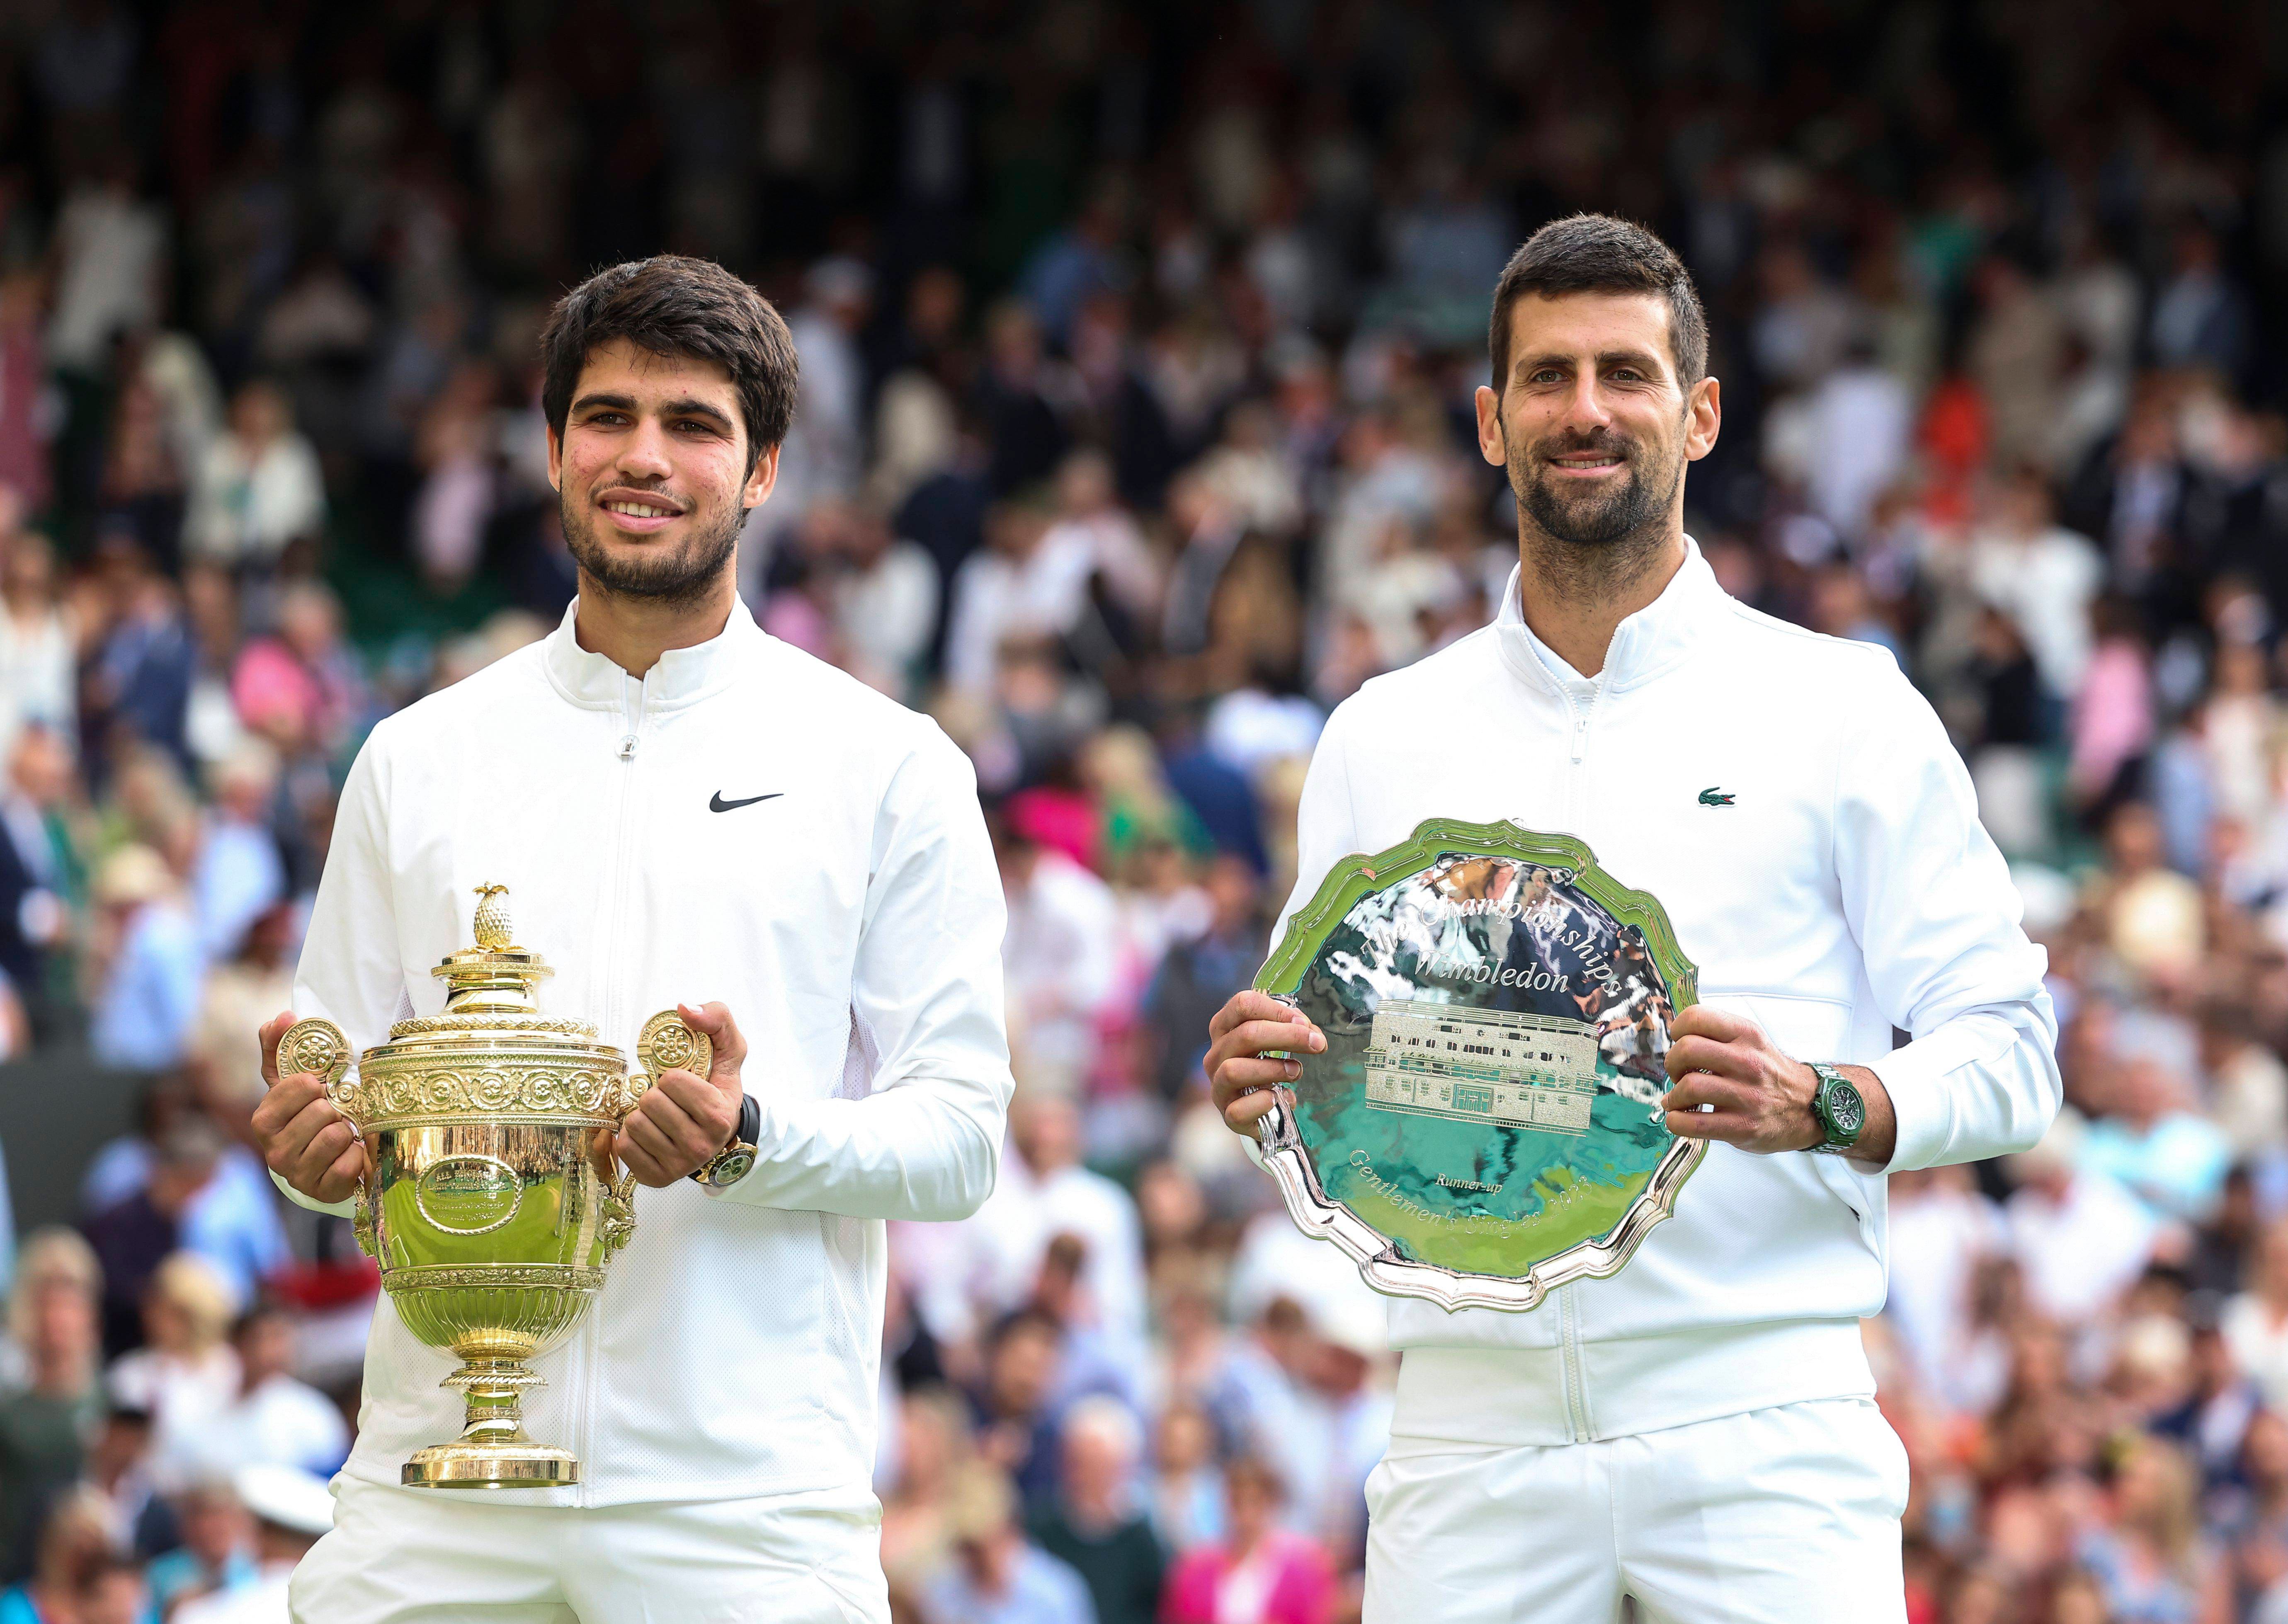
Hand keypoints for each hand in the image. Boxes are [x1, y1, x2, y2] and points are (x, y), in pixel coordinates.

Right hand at [253, 1010, 366, 1203]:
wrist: (317, 1163)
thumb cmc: (302, 1115)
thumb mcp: (287, 1080)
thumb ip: (278, 1045)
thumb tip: (282, 1016)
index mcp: (263, 1120)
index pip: (300, 1086)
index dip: (317, 1083)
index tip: (319, 1089)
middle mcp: (274, 1150)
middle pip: (322, 1111)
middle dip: (335, 1108)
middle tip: (334, 1113)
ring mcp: (297, 1174)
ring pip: (337, 1135)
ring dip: (347, 1129)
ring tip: (341, 1132)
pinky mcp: (323, 1190)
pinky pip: (351, 1163)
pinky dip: (357, 1154)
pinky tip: (349, 1154)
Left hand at [615, 1002, 744, 1186]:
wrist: (720, 1136)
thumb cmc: (718, 1089)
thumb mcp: (729, 1050)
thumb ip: (717, 1019)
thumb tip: (685, 1008)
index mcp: (718, 1116)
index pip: (672, 1081)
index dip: (673, 1077)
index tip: (685, 1085)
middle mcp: (700, 1146)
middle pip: (649, 1103)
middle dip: (656, 1095)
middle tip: (671, 1102)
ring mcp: (677, 1166)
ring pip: (634, 1125)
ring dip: (642, 1114)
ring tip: (660, 1117)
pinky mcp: (655, 1178)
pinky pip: (623, 1147)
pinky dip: (630, 1136)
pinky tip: (650, 1134)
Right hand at [1205, 990, 1323, 1136]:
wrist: (1259, 1108)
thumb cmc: (1267, 1067)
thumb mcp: (1276, 1041)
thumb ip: (1292, 1029)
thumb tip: (1311, 1033)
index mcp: (1225, 1028)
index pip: (1242, 1004)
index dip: (1277, 1010)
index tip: (1304, 1023)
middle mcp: (1216, 1055)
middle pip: (1246, 1035)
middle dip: (1288, 1036)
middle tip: (1316, 1044)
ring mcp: (1218, 1086)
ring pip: (1235, 1070)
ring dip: (1274, 1069)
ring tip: (1295, 1071)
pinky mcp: (1227, 1114)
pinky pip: (1239, 1110)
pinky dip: (1264, 1103)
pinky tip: (1281, 1098)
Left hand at [1660, 1005, 1822, 1153]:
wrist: (1808, 1108)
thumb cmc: (1768, 1073)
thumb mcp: (1752, 1042)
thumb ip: (1718, 1035)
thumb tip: (1675, 1039)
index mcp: (1747, 1035)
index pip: (1697, 1017)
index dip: (1678, 1029)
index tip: (1679, 1041)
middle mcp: (1748, 1062)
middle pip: (1686, 1050)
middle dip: (1672, 1063)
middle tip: (1678, 1074)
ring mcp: (1746, 1095)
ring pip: (1689, 1087)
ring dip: (1673, 1096)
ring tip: (1679, 1100)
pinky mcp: (1742, 1126)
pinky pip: (1693, 1123)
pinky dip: (1676, 1121)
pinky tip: (1680, 1118)